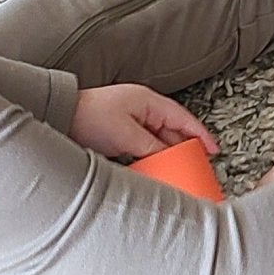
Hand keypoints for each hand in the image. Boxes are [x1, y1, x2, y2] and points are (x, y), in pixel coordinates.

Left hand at [69, 83, 219, 161]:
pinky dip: (152, 158)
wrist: (60, 116)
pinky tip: (153, 170)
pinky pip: (145, 147)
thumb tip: (170, 159)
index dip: (201, 135)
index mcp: (149, 102)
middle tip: (197, 167)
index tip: (214, 150)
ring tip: (178, 172)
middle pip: (173, 132)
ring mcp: (132, 122)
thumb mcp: (126, 135)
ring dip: (168, 155)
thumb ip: (151, 147)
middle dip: (186, 149)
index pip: (184, 119)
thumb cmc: (89, 117)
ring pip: (159, 141)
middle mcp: (143, 110)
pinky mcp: (121, 134)